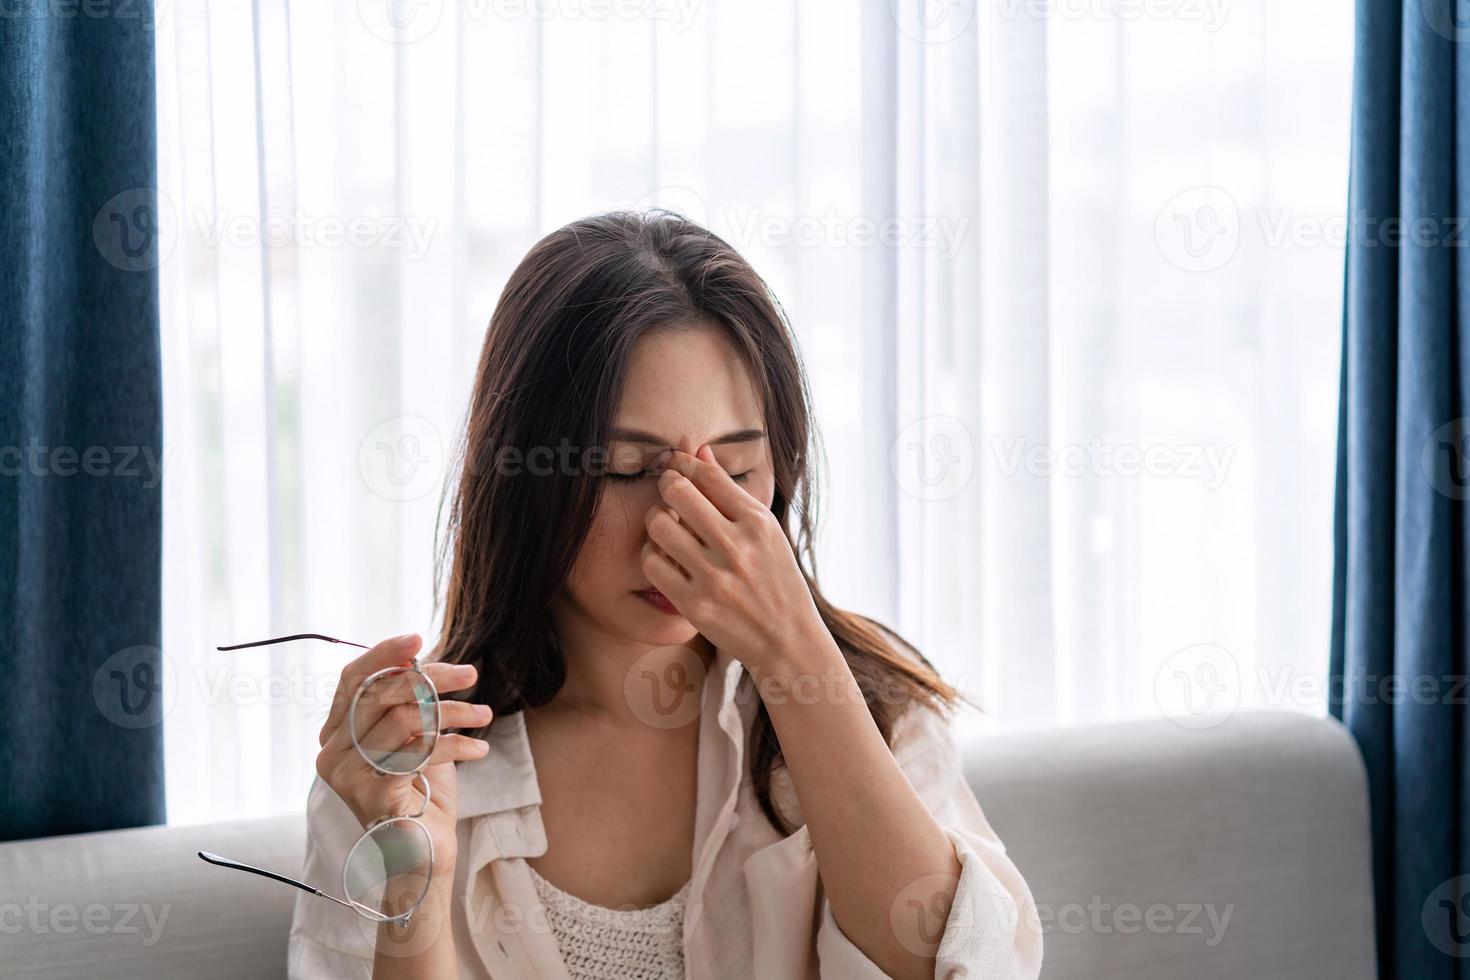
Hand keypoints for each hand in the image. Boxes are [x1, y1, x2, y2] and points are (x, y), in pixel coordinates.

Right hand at [314, 633, 491, 879]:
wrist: (423, 857)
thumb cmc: (420, 795)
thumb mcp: (414, 738)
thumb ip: (405, 701)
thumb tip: (413, 655)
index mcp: (334, 735)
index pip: (351, 679)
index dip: (384, 654)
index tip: (419, 636)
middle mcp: (331, 754)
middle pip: (381, 693)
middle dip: (432, 677)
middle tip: (471, 674)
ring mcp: (347, 777)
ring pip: (405, 718)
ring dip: (454, 712)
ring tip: (485, 716)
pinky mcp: (372, 796)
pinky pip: (419, 751)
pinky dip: (456, 745)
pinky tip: (479, 750)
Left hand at [642, 445, 828, 670]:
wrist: (788, 640)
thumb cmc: (776, 579)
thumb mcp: (765, 531)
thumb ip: (729, 492)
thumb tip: (699, 451)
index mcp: (757, 522)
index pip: (707, 475)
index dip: (683, 463)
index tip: (676, 464)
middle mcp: (737, 546)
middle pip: (677, 492)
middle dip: (666, 486)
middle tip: (668, 493)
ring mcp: (715, 577)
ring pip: (659, 526)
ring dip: (656, 520)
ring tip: (666, 527)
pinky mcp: (695, 605)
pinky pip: (653, 564)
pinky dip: (652, 556)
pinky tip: (664, 558)